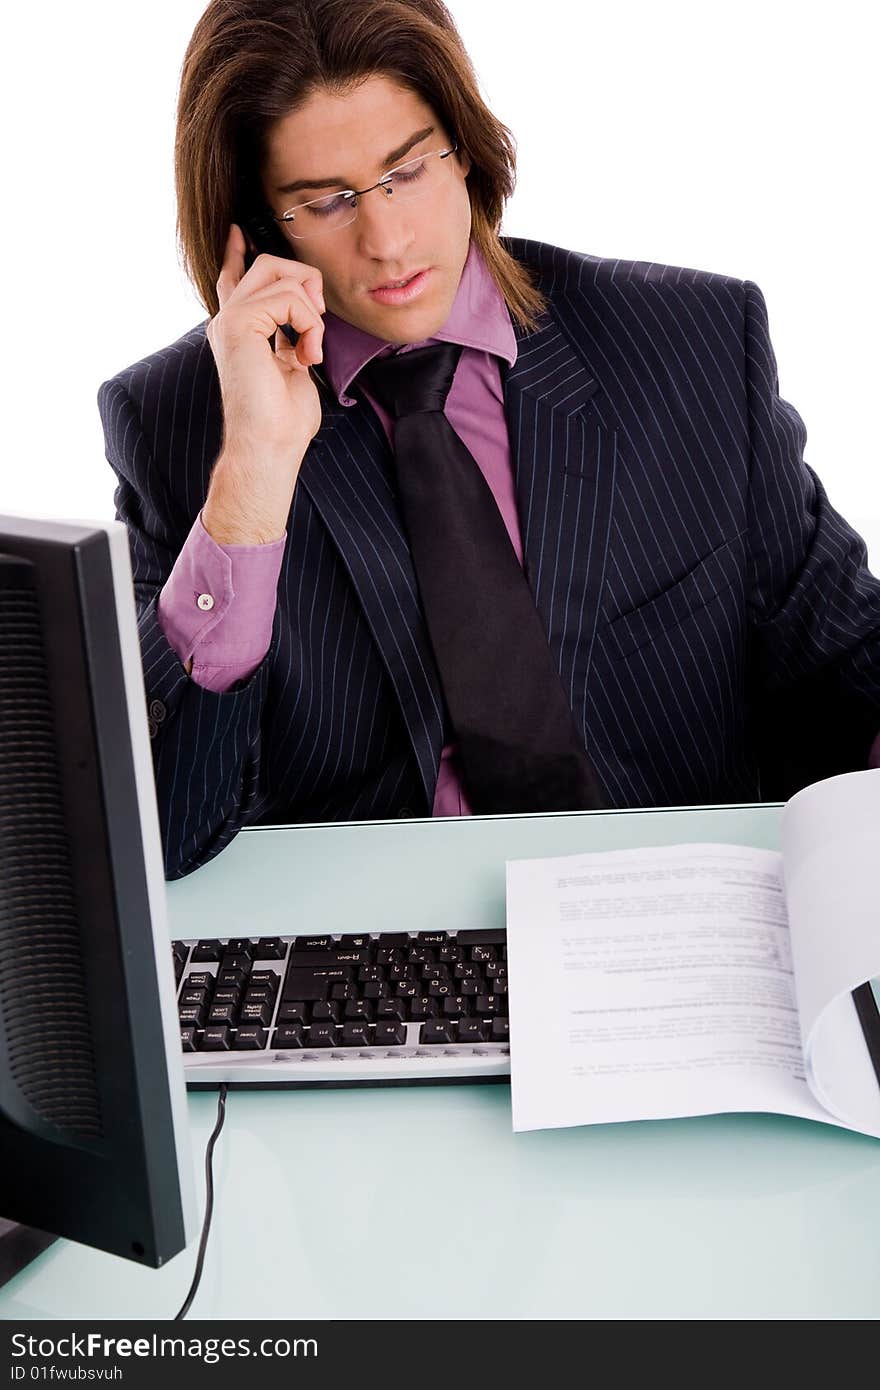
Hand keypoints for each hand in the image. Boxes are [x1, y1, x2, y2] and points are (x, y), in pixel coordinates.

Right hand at [202, 224, 325, 543]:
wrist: (269, 447)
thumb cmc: (284, 420)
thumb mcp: (292, 365)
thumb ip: (290, 334)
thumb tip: (306, 311)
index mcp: (239, 331)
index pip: (233, 280)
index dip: (238, 253)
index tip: (238, 231)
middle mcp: (228, 321)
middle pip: (268, 263)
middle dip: (305, 282)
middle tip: (316, 324)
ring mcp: (230, 320)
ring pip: (281, 273)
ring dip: (312, 313)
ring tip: (310, 351)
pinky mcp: (238, 323)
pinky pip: (289, 297)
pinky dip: (310, 325)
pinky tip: (306, 356)